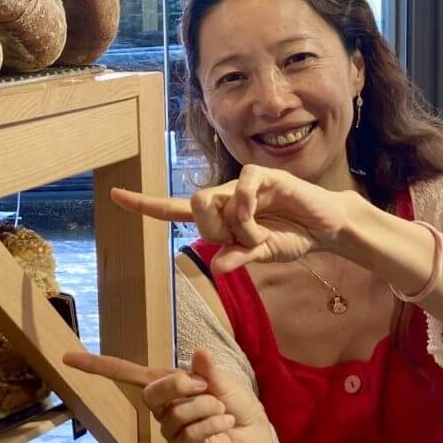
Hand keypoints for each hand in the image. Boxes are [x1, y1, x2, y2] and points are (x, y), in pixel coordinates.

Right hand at [63, 347, 272, 442]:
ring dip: (207, 409)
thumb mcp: (222, 379)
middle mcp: (161, 406)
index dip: (96, 366)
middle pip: (151, 393)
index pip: (124, 372)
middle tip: (205, 387)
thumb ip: (208, 369)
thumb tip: (200, 352)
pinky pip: (189, 436)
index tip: (68, 358)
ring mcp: (168, 430)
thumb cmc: (235, 402)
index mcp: (165, 382)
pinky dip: (211, 426)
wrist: (253, 434)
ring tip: (222, 410)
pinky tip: (223, 424)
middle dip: (180, 386)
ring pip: (176, 415)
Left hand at [112, 165, 351, 271]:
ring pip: (213, 200)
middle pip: (193, 205)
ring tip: (261, 234)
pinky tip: (264, 218)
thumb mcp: (262, 254)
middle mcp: (225, 196)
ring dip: (237, 227)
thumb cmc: (290, 236)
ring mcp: (242, 184)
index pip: (174, 209)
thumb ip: (239, 257)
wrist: (326, 226)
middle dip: (212, 229)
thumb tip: (217, 266)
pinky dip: (248, 209)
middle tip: (242, 240)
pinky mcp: (263, 176)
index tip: (115, 195)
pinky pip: (241, 187)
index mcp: (219, 215)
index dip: (145, 204)